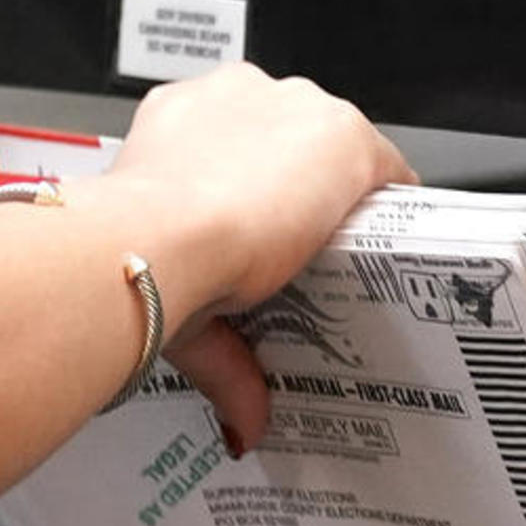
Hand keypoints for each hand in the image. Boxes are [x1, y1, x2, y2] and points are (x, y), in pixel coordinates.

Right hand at [89, 64, 413, 450]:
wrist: (157, 239)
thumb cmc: (136, 258)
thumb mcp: (174, 302)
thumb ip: (220, 356)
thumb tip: (240, 427)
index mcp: (175, 121)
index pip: (234, 144)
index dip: (251, 192)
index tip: (259, 234)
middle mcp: (233, 97)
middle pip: (290, 142)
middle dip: (297, 192)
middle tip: (296, 255)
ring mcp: (293, 109)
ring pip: (337, 150)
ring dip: (341, 197)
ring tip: (341, 256)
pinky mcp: (343, 136)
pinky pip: (386, 166)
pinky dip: (389, 206)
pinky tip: (384, 244)